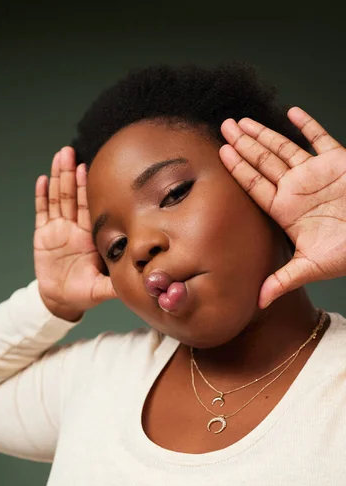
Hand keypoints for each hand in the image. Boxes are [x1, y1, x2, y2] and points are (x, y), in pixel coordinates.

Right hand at [34, 147, 117, 320]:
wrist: (61, 300)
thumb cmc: (84, 294)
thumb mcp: (102, 289)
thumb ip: (117, 284)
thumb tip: (141, 283)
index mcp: (90, 236)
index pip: (89, 207)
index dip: (87, 188)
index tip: (90, 168)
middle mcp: (75, 228)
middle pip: (72, 196)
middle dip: (71, 174)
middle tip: (71, 152)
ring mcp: (58, 229)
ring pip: (57, 198)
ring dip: (57, 178)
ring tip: (59, 157)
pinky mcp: (43, 235)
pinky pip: (42, 212)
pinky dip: (41, 196)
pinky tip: (42, 180)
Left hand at [219, 107, 345, 309]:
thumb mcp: (312, 266)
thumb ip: (284, 279)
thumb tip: (259, 302)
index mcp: (285, 209)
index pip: (255, 185)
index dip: (238, 168)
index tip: (221, 152)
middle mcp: (296, 189)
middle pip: (263, 161)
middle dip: (243, 144)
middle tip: (224, 126)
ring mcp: (315, 173)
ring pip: (284, 147)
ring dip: (264, 133)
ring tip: (243, 120)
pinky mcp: (338, 162)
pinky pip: (321, 138)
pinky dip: (308, 125)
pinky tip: (292, 112)